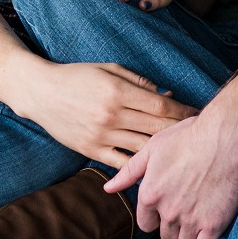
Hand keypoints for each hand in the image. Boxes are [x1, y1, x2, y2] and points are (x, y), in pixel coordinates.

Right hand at [12, 61, 195, 169]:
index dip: (183, 112)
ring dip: (165, 151)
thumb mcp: (108, 69)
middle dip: (180, 131)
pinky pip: (121, 163)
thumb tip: (167, 93)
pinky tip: (155, 169)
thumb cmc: (76, 76)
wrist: (40, 92)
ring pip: (143, 148)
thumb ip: (138, 81)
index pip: (160, 106)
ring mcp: (101, 135)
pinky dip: (139, 167)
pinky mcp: (91, 150)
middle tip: (197, 135)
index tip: (197, 114)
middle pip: (156, 128)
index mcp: (117, 91)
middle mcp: (111, 114)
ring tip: (181, 153)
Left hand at [104, 104, 237, 238]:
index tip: (167, 209)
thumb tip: (108, 188)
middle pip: (165, 237)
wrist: (224, 136)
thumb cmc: (188, 137)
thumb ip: (130, 172)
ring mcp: (191, 219)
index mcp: (150, 194)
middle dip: (173, 229)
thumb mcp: (152, 148)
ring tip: (197, 223)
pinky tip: (208, 230)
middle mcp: (168, 210)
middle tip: (186, 213)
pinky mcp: (214, 224)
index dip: (156, 218)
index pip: (145, 224)